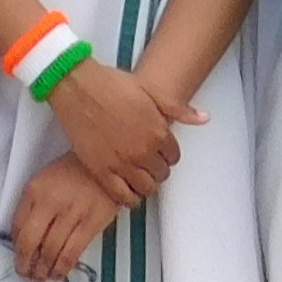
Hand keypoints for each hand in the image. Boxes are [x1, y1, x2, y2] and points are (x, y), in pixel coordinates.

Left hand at [8, 150, 120, 281]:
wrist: (107, 164)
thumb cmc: (72, 172)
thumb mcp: (45, 180)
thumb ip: (33, 205)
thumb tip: (23, 236)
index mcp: (35, 189)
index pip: (17, 224)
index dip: (15, 245)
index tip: (17, 256)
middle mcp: (50, 201)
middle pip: (31, 241)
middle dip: (24, 263)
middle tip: (24, 274)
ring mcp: (72, 213)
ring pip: (51, 250)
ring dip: (42, 269)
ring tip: (40, 278)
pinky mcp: (92, 223)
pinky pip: (73, 252)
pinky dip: (63, 267)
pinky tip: (57, 274)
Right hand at [39, 58, 193, 205]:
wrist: (77, 85)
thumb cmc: (112, 83)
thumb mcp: (150, 89)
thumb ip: (178, 108)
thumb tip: (204, 119)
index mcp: (158, 131)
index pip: (174, 156)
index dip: (167, 153)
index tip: (158, 149)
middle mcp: (144, 151)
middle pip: (162, 174)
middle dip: (157, 168)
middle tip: (147, 161)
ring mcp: (123, 163)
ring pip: (146, 188)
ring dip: (145, 184)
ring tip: (138, 175)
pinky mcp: (101, 171)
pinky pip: (122, 196)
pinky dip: (129, 198)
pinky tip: (127, 190)